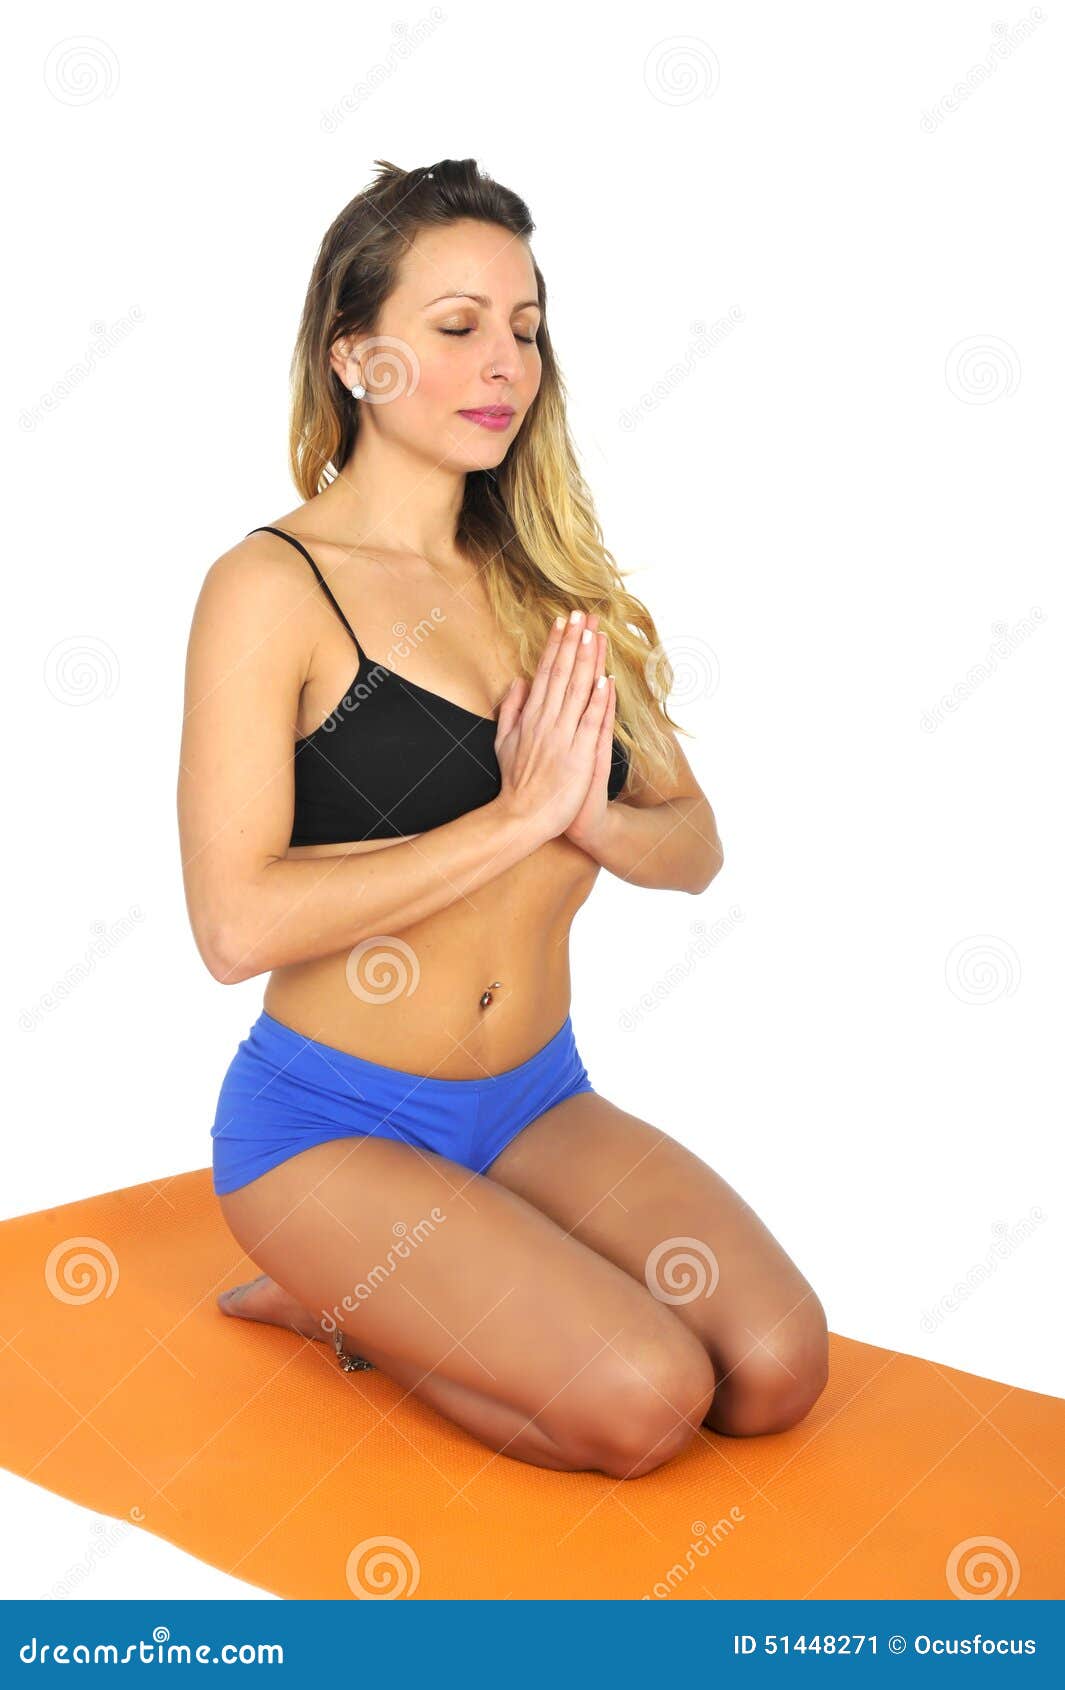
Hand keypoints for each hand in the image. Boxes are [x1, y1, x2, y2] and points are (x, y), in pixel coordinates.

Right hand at [493, 609, 612, 844]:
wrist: (521, 817)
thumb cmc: (516, 783)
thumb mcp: (502, 742)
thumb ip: (510, 709)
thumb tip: (518, 681)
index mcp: (530, 716)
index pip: (545, 672)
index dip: (556, 645)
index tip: (564, 621)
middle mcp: (546, 721)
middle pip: (562, 674)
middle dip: (573, 642)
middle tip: (583, 614)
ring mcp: (563, 737)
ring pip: (578, 691)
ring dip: (588, 661)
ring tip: (595, 634)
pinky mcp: (579, 756)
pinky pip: (590, 723)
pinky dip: (598, 701)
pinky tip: (605, 679)